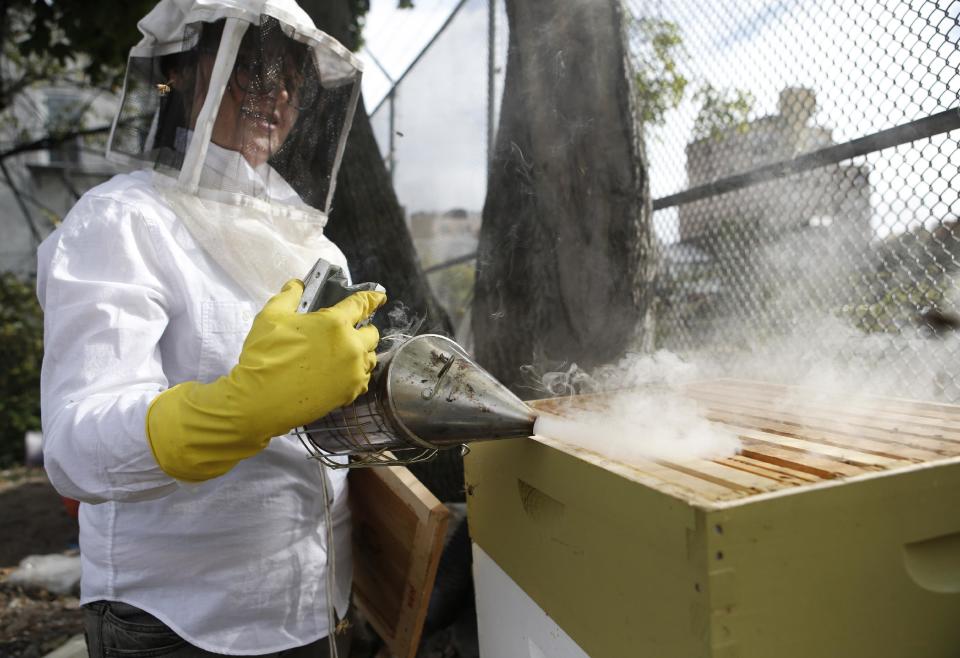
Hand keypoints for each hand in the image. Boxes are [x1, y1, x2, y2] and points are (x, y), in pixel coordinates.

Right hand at [146, 279, 385, 480]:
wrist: (261, 400)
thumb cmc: (265, 356)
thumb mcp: (271, 317)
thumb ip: (288, 297)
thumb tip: (297, 285)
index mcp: (335, 323)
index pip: (361, 304)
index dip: (372, 298)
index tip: (380, 296)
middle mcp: (351, 346)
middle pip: (372, 334)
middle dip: (364, 329)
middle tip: (351, 331)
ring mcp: (352, 372)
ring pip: (370, 358)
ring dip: (362, 352)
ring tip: (347, 353)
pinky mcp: (349, 393)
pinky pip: (363, 380)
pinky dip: (357, 374)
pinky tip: (343, 374)